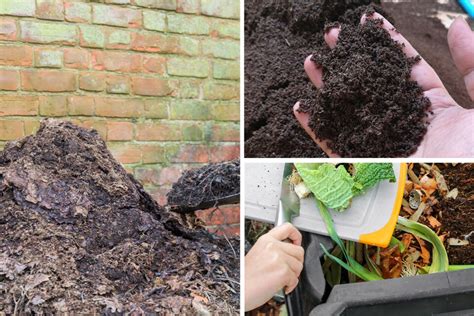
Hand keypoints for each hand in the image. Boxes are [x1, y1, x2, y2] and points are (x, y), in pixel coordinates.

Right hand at [245, 223, 303, 310]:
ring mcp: (279, 258)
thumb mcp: (258, 255)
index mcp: (265, 240)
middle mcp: (273, 246)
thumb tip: (289, 252)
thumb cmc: (246, 278)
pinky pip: (296, 279)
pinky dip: (291, 285)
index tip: (297, 242)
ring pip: (299, 266)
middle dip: (296, 262)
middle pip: (299, 250)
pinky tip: (281, 286)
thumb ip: (273, 249)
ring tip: (281, 279)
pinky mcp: (283, 271)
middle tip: (288, 269)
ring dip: (293, 275)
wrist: (240, 291)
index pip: (287, 228)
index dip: (296, 235)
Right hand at [294, 13, 473, 157]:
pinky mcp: (366, 167)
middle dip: (348, 59)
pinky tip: (301, 108)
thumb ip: (472, 64)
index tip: (368, 22)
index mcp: (433, 108)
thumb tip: (457, 26)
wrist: (464, 193)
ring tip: (311, 62)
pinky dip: (316, 128)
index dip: (386, 44)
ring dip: (326, 87)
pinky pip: (335, 146)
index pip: (404, 68)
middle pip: (369, 85)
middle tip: (330, 36)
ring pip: (347, 111)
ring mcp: (382, 145)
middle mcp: (403, 124)